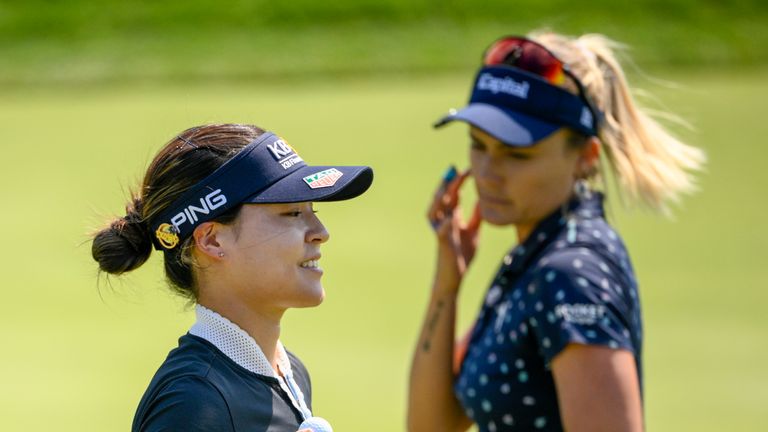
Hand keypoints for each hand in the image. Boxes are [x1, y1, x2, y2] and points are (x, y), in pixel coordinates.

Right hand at [427, 167, 481, 291]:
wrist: (455, 275)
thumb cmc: (463, 253)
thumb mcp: (473, 230)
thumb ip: (476, 215)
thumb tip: (484, 199)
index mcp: (451, 216)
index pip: (453, 194)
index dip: (458, 181)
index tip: (468, 169)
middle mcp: (443, 221)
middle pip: (440, 198)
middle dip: (446, 184)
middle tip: (454, 171)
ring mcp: (441, 232)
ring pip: (433, 212)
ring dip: (438, 200)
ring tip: (446, 189)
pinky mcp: (443, 244)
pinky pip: (442, 233)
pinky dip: (445, 226)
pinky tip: (452, 219)